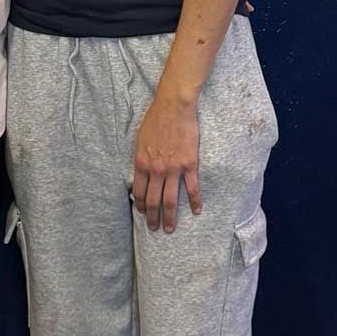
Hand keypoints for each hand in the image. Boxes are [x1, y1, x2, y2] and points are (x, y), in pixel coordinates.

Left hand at [132, 98, 201, 232]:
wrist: (173, 106)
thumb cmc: (155, 120)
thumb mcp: (140, 140)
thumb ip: (140, 160)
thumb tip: (139, 175)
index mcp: (142, 163)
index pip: (139, 192)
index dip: (140, 206)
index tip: (143, 214)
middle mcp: (156, 169)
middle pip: (153, 200)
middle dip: (153, 218)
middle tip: (155, 229)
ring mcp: (173, 169)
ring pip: (170, 200)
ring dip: (170, 217)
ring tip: (170, 229)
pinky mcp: (189, 164)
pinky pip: (192, 188)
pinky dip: (195, 202)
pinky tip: (197, 211)